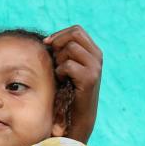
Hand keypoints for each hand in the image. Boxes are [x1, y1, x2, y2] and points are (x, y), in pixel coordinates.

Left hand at [44, 25, 101, 142]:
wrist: (77, 116)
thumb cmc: (66, 90)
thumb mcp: (66, 66)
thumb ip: (62, 52)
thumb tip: (47, 40)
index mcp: (93, 51)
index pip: (77, 30)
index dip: (59, 34)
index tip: (47, 44)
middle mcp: (97, 56)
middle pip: (75, 34)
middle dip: (58, 43)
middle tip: (54, 58)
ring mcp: (95, 67)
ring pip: (70, 48)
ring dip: (59, 60)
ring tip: (61, 73)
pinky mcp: (90, 78)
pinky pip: (68, 65)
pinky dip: (60, 72)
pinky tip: (63, 81)